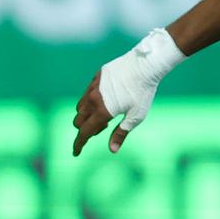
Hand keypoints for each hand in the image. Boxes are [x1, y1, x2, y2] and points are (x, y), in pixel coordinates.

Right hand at [71, 27, 185, 154]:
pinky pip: (87, 93)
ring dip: (87, 115)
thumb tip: (112, 150)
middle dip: (86, 128)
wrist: (144, 65)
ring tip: (107, 114)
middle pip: (79, 120)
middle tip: (104, 127)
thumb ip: (121, 133)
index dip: (79, 144)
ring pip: (80, 106)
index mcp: (102, 111)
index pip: (84, 132)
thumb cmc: (143, 93)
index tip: (76, 153)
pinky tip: (107, 100)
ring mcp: (93, 87)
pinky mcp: (96, 78)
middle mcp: (93, 99)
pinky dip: (91, 102)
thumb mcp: (136, 116)